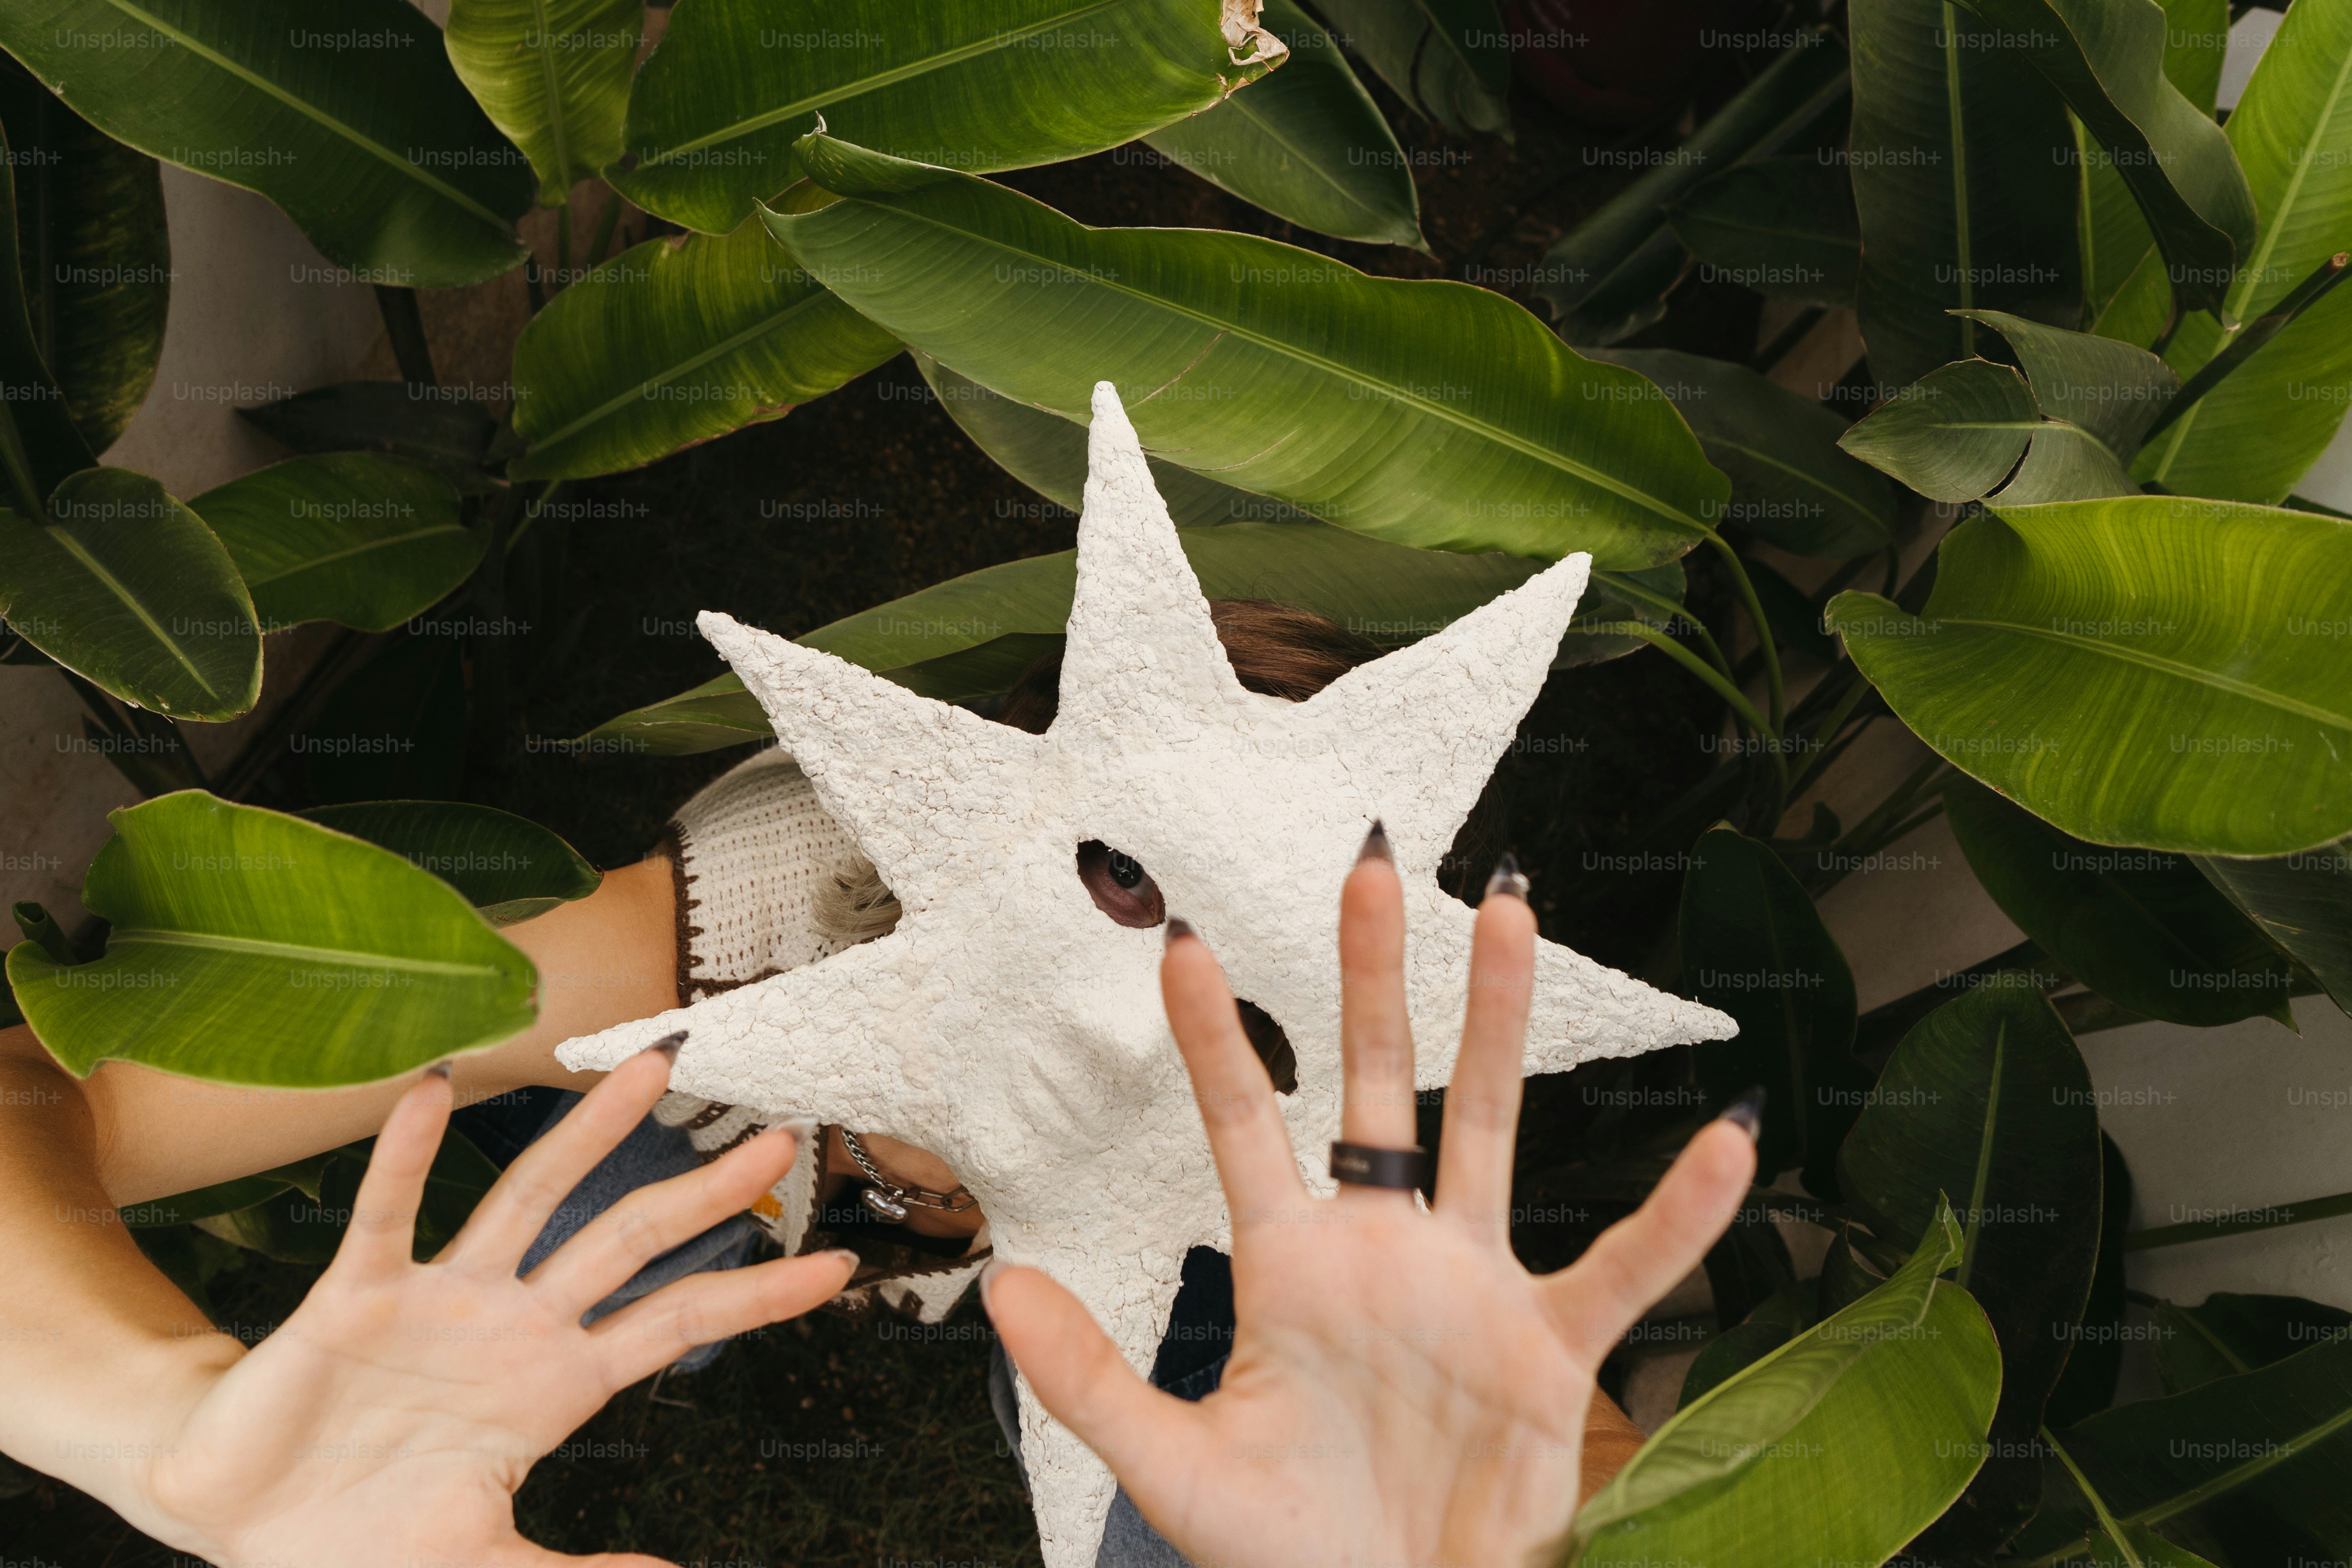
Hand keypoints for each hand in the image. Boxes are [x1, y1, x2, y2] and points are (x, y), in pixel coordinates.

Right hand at [138, 1044, 855, 1567]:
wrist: (250, 1528)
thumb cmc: (364, 1540)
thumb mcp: (488, 1563)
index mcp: (557, 1383)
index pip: (681, 1321)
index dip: (759, 1295)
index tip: (838, 1266)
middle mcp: (514, 1323)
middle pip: (630, 1239)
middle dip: (704, 1188)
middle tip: (784, 1132)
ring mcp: (441, 1301)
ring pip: (532, 1198)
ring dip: (590, 1133)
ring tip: (650, 1067)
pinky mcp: (356, 1298)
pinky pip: (389, 1215)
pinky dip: (406, 1155)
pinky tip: (433, 1091)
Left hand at [985, 850, 1757, 1567]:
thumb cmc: (1287, 1553)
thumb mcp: (1174, 1467)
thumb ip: (1089, 1380)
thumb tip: (999, 1289)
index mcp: (1292, 1270)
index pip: (1244, 1124)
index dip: (1214, 1038)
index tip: (1183, 944)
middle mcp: (1384, 1253)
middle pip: (1376, 1086)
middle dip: (1371, 980)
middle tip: (1369, 867)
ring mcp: (1472, 1291)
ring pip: (1488, 1129)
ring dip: (1497, 1026)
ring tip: (1506, 916)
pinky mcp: (1550, 1353)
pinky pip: (1621, 1269)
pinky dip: (1675, 1216)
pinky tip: (1724, 1144)